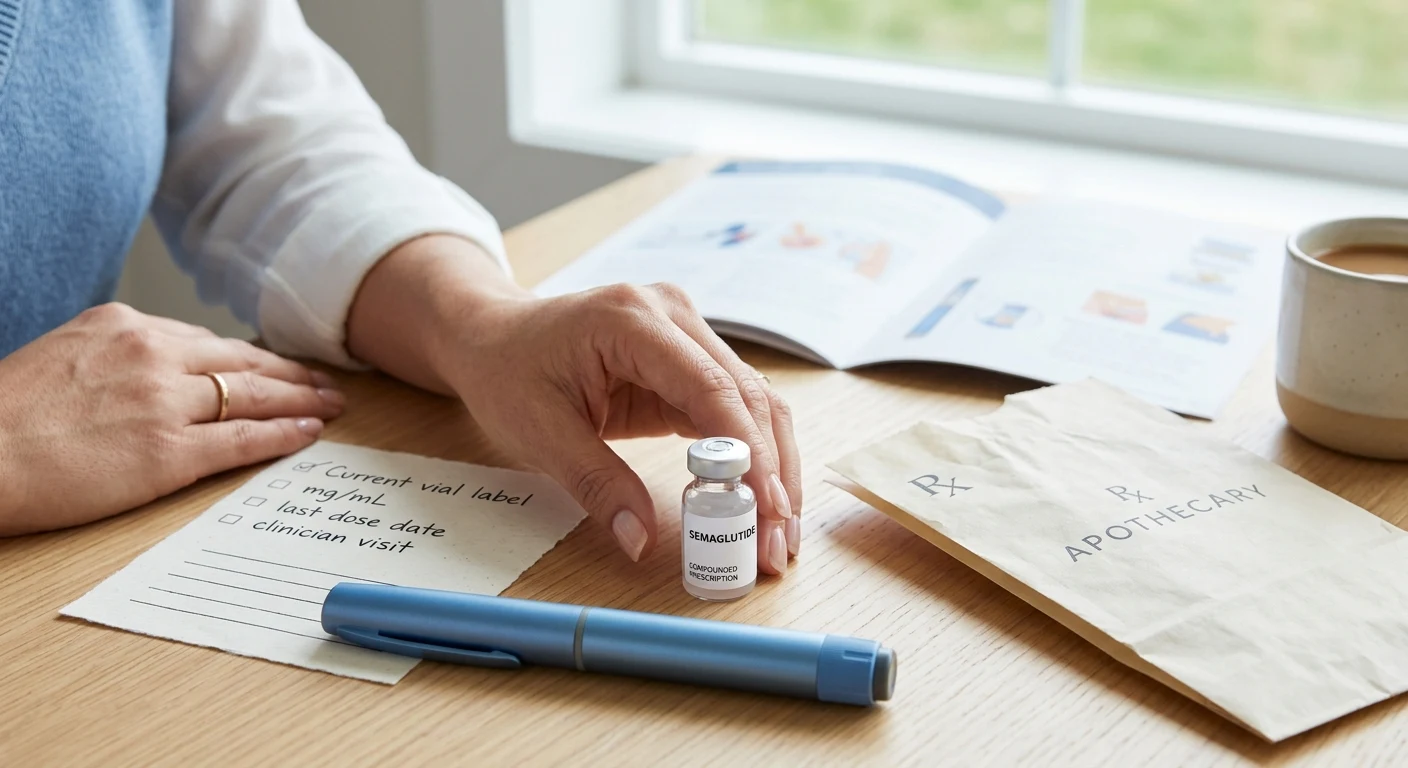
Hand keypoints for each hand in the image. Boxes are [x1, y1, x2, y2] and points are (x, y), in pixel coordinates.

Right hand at [0, 304, 343, 535]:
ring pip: (254, 396)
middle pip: (243, 362)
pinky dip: (285, 434)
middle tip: (326, 382)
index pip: (207, 340)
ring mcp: (165, 402)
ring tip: (331, 405)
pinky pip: (245, 439)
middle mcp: (152, 354)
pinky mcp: (169, 452)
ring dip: (301, 400)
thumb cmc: (5, 416)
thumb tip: (158, 366)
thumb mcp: (62, 356)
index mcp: (124, 326)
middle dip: (291, 374)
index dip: (251, 357)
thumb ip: (116, 355)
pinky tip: (309, 432)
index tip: (277, 367)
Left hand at [348, 237, 803, 574]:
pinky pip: (734, 410)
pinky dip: (751, 457)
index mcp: (632, 320)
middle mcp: (672, 316)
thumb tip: (639, 540)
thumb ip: (596, 484)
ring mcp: (687, 333)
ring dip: (773, 467)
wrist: (492, 337)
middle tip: (779, 539)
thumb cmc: (507, 372)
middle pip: (747, 394)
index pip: (710, 386)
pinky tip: (761, 503)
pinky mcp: (689, 361)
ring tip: (780, 531)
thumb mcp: (539, 434)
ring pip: (755, 402)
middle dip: (771, 472)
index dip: (747, 450)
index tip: (768, 506)